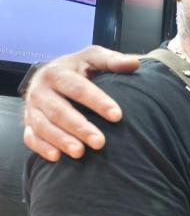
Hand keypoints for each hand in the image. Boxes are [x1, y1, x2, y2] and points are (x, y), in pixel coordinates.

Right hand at [22, 46, 138, 160]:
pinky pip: (30, 137)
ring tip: (80, 153)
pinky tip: (56, 157)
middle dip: (80, 127)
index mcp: (58, 73)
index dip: (98, 102)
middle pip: (60, 111)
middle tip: (100, 142)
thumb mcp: (93, 58)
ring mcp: (32, 108)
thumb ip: (112, 61)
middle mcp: (41, 91)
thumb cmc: (79, 68)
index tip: (117, 116)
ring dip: (61, 140)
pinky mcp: (28, 123)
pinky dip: (41, 147)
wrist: (50, 76)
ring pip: (44, 126)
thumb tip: (134, 63)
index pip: (79, 88)